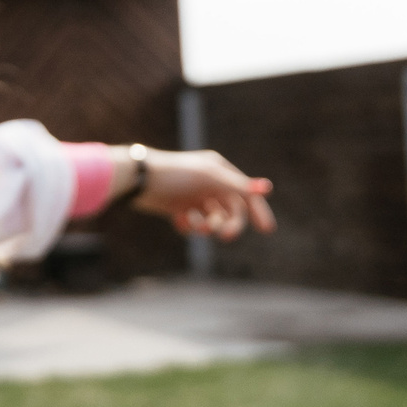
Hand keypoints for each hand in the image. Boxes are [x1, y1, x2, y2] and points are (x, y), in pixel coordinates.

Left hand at [129, 149, 275, 239]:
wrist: (138, 179)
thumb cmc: (175, 174)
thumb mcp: (210, 180)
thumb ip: (239, 187)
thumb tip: (268, 187)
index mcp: (218, 170)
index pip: (245, 192)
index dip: (257, 210)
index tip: (267, 229)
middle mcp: (208, 182)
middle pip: (230, 210)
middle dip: (229, 224)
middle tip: (225, 236)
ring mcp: (192, 195)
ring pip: (212, 219)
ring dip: (208, 227)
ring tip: (196, 225)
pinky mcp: (177, 206)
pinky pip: (193, 224)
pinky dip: (189, 226)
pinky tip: (180, 220)